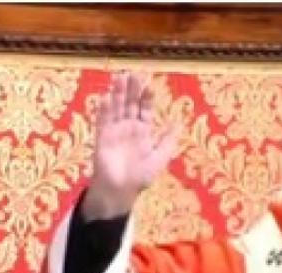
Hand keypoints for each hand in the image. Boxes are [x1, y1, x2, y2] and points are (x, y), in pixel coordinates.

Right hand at [82, 71, 179, 220]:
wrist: (121, 192)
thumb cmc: (140, 177)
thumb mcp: (160, 157)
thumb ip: (168, 140)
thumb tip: (179, 123)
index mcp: (142, 131)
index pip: (144, 108)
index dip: (147, 95)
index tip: (149, 81)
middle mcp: (128, 127)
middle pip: (130, 103)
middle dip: (132, 88)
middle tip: (134, 71)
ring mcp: (114, 131)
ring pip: (116, 107)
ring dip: (118, 93)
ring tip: (120, 77)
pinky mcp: (102, 137)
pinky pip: (103, 120)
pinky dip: (104, 109)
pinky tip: (107, 96)